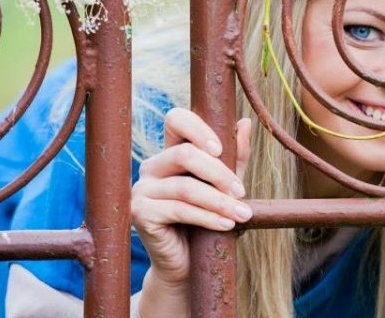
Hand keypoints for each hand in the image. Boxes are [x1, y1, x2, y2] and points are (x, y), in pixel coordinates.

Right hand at [131, 108, 252, 285]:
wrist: (188, 263)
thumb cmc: (207, 219)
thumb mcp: (225, 185)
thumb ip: (234, 156)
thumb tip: (244, 122)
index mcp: (171, 151)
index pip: (176, 119)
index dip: (197, 128)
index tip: (221, 149)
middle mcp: (152, 166)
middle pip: (184, 154)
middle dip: (219, 173)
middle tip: (242, 192)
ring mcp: (141, 189)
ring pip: (185, 186)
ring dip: (219, 201)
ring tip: (242, 213)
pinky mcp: (139, 213)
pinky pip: (179, 209)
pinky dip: (208, 217)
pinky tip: (227, 225)